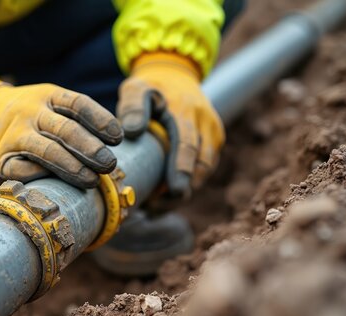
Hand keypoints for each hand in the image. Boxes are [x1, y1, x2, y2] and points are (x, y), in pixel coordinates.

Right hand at [0, 71, 122, 187]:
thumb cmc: (24, 112)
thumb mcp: (47, 102)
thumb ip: (74, 118)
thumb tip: (113, 144)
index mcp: (48, 94)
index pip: (79, 104)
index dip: (101, 120)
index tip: (118, 137)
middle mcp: (30, 111)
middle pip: (66, 130)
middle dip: (92, 149)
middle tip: (110, 164)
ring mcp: (13, 134)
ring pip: (47, 152)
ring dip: (73, 168)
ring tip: (93, 181)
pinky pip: (22, 170)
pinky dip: (41, 177)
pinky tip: (57, 184)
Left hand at [117, 52, 224, 196]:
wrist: (176, 77)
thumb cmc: (150, 87)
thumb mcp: (135, 89)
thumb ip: (132, 106)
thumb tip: (130, 132)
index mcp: (186, 111)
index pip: (188, 144)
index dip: (182, 169)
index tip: (175, 191)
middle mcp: (206, 123)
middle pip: (200, 165)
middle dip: (180, 190)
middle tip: (154, 208)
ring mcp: (214, 134)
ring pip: (204, 172)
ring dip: (183, 192)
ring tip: (154, 207)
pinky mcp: (214, 143)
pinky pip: (204, 170)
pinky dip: (187, 186)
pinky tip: (164, 199)